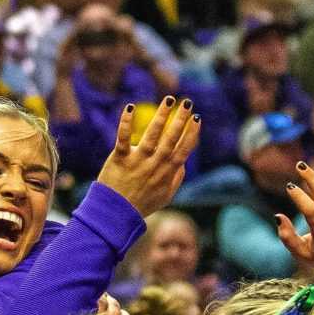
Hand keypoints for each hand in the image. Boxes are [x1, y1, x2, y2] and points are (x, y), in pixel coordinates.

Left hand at [95, 97, 200, 218]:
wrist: (116, 215)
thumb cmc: (142, 204)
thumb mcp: (166, 196)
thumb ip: (176, 179)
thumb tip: (183, 162)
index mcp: (167, 173)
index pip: (183, 150)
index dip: (191, 134)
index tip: (197, 119)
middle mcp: (154, 165)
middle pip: (171, 139)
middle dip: (180, 120)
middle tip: (187, 103)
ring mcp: (137, 161)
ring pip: (152, 135)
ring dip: (161, 115)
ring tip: (169, 100)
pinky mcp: (119, 159)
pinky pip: (123, 138)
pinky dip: (126, 123)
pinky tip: (130, 106)